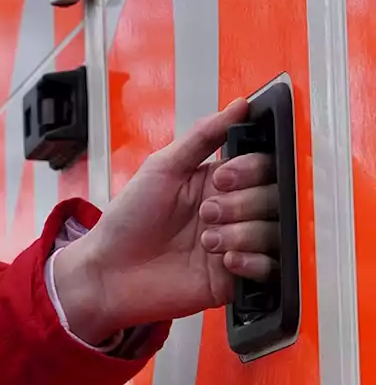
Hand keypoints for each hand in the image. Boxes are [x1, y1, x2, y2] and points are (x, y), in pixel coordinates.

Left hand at [54, 98, 279, 343]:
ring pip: (275, 232)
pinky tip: (224, 260)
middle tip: (205, 215)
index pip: (263, 166)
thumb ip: (203, 136)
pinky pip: (269, 268)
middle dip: (240, 205)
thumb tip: (239, 105)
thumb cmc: (127, 220)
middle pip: (274, 197)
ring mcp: (235, 245)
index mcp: (218, 182)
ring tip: (206, 240)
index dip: (249, 171)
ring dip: (241, 233)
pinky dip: (252, 262)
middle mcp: (232, 212)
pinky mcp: (233, 279)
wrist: (108, 272)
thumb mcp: (162, 168)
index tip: (221, 179)